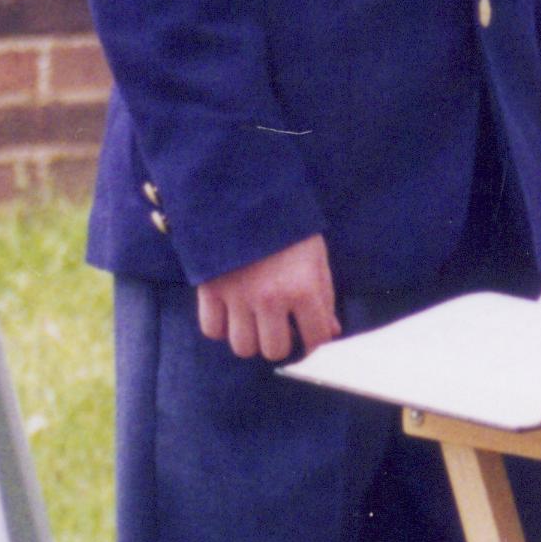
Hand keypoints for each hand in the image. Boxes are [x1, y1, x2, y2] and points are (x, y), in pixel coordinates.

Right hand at [196, 232, 339, 360]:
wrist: (244, 191)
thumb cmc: (287, 224)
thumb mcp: (316, 256)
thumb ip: (324, 296)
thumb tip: (330, 330)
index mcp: (303, 288)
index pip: (315, 340)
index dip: (314, 340)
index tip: (308, 334)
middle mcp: (270, 298)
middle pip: (274, 350)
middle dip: (280, 342)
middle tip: (279, 326)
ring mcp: (238, 296)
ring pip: (243, 346)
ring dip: (251, 338)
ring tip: (254, 320)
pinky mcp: (210, 289)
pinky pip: (212, 329)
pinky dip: (221, 327)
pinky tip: (231, 313)